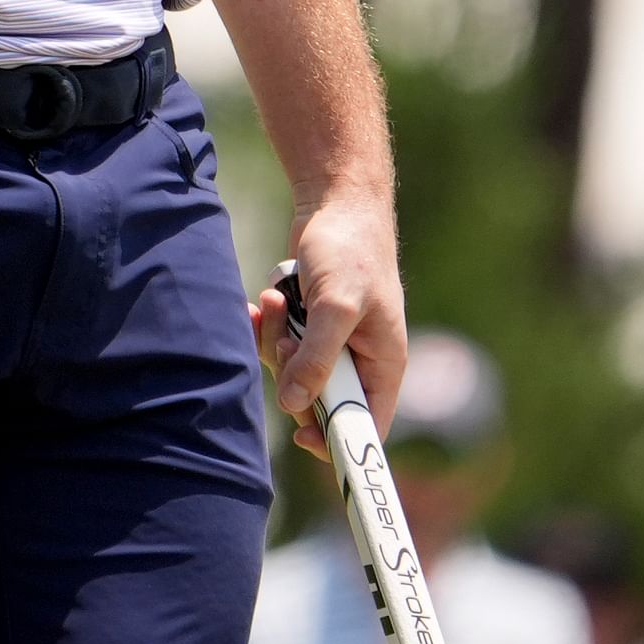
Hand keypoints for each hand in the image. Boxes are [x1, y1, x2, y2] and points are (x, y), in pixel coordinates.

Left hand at [248, 196, 405, 457]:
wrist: (334, 202)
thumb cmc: (350, 250)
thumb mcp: (336, 305)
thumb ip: (317, 357)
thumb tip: (292, 405)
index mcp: (383, 365)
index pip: (366, 425)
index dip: (337, 441)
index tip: (300, 437)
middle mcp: (359, 360)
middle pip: (317, 401)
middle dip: (292, 373)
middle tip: (287, 342)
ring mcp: (330, 343)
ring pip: (290, 371)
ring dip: (274, 341)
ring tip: (276, 301)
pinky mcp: (305, 325)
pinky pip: (277, 344)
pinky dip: (265, 327)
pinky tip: (260, 303)